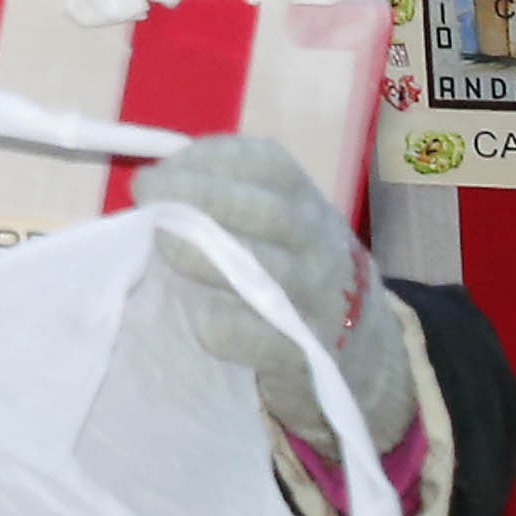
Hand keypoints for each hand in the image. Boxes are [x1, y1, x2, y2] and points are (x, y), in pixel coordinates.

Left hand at [134, 135, 411, 454]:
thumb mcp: (285, 227)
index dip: (209, 159)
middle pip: (268, 212)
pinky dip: (224, 324)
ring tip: (161, 245)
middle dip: (199, 197)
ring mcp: (320, 302)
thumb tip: (150, 187)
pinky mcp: (306, 356)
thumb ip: (232, 202)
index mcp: (311, 205)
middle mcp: (321, 246)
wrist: (369, 355)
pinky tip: (198, 315)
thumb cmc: (301, 274)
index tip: (160, 169)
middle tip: (146, 197)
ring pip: (266, 271)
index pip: (269, 165)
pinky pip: (261, 338)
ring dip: (204, 253)